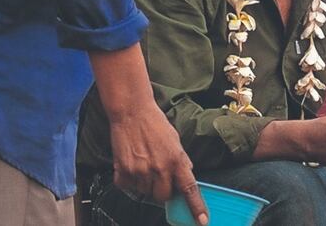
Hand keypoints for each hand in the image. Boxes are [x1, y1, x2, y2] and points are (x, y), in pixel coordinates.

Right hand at [109, 107, 206, 224]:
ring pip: (145, 193)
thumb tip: (185, 176)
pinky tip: (131, 163)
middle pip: (163, 196)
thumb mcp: (175, 141)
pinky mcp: (123, 172)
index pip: (189, 189)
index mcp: (176, 160)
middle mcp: (159, 168)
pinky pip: (128, 187)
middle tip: (158, 174)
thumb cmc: (155, 123)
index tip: (202, 221)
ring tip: (143, 162)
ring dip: (145, 184)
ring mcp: (140, 172)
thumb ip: (180, 160)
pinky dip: (129, 180)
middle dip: (162, 190)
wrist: (132, 112)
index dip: (196, 207)